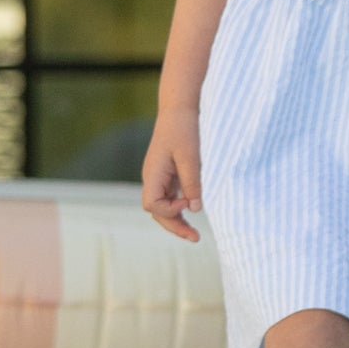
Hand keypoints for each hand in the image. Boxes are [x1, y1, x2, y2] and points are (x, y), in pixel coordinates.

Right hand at [142, 110, 202, 242]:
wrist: (179, 109)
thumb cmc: (184, 130)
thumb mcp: (191, 157)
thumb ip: (192, 183)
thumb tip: (195, 209)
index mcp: (153, 174)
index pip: (152, 205)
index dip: (170, 210)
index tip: (189, 202)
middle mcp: (153, 178)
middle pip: (156, 211)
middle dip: (174, 226)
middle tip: (196, 238)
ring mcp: (159, 177)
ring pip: (163, 206)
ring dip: (177, 220)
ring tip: (195, 234)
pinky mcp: (169, 174)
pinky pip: (170, 197)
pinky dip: (180, 207)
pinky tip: (193, 212)